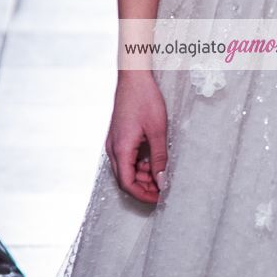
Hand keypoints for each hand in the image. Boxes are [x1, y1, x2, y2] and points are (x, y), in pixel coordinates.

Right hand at [106, 72, 169, 202]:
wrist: (133, 78)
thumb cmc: (144, 99)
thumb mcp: (157, 131)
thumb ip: (159, 158)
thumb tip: (162, 180)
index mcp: (120, 149)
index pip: (127, 184)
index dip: (142, 195)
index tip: (159, 199)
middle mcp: (113, 148)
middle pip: (125, 179)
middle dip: (144, 188)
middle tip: (163, 190)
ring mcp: (114, 143)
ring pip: (126, 169)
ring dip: (142, 176)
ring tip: (162, 176)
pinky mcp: (118, 138)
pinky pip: (126, 158)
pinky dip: (139, 165)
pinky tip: (154, 162)